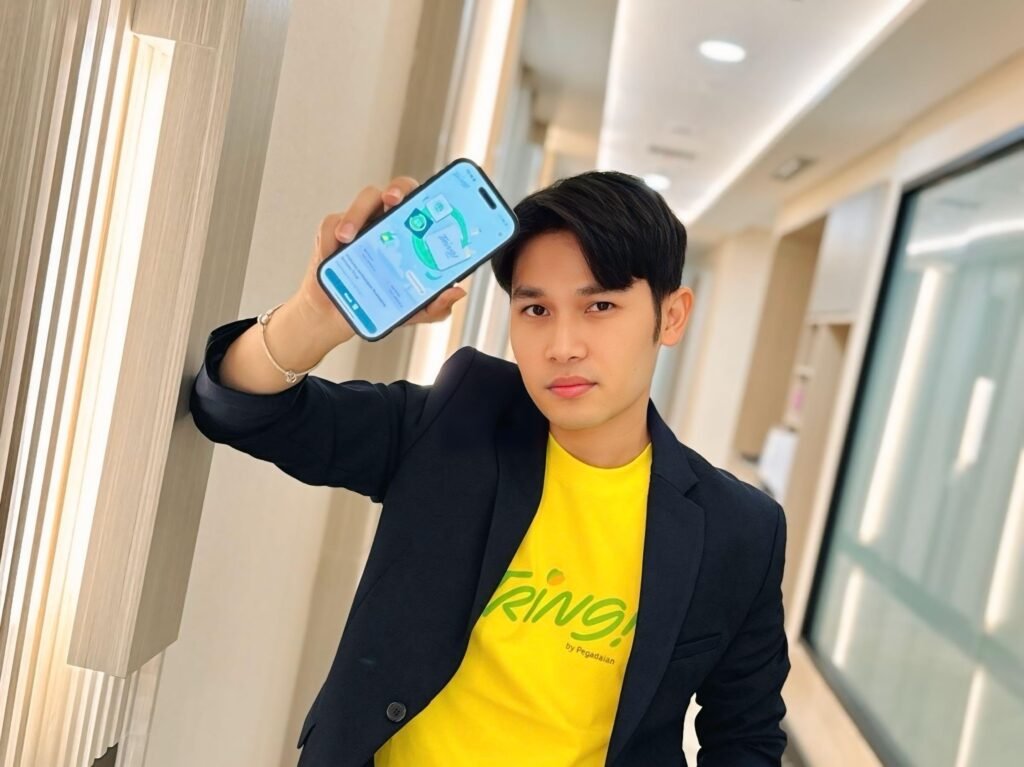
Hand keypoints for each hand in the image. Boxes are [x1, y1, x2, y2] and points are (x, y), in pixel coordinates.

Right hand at [296, 177, 467, 333]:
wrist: (340, 317)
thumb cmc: (380, 304)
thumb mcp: (413, 310)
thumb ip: (436, 305)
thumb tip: (458, 291)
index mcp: (410, 236)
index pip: (423, 206)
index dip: (430, 197)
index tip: (429, 202)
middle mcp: (388, 222)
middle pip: (396, 191)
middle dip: (397, 189)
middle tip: (392, 200)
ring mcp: (361, 224)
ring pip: (363, 200)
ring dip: (355, 214)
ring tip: (348, 237)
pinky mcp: (333, 232)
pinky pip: (332, 224)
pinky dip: (331, 238)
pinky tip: (330, 254)